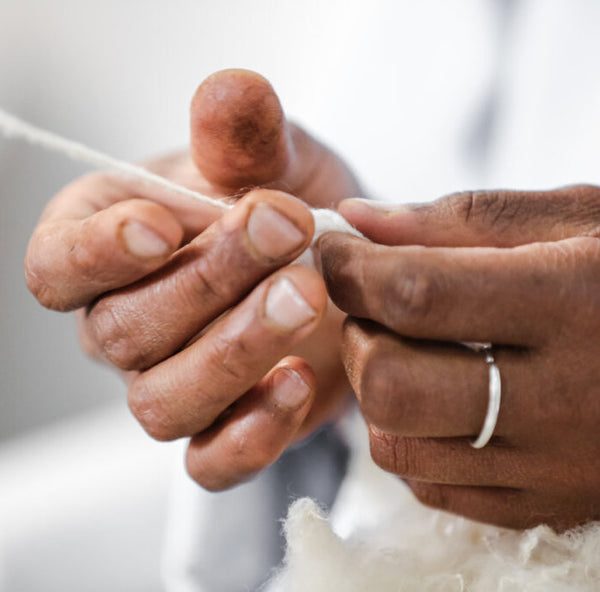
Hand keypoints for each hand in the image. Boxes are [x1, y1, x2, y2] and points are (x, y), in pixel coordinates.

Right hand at [25, 69, 360, 489]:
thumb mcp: (272, 158)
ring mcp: (171, 385)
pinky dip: (250, 434)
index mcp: (108, 250)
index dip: (97, 252)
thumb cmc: (287, 205)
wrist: (337, 264)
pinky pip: (211, 462)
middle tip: (287, 230)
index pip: (57, 267)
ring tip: (306, 297)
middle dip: (206, 282)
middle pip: (124, 332)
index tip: (164, 222)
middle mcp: (126, 325)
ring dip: (233, 353)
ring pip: (163, 403)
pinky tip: (300, 384)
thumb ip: (245, 135)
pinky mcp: (224, 427)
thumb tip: (232, 93)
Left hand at [317, 185, 599, 529]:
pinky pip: (434, 485)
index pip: (416, 293)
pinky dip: (411, 438)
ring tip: (405, 350)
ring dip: (375, 390)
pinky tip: (438, 400)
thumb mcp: (577, 219)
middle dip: (357, 334)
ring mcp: (556, 466)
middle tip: (372, 305)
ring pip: (398, 445)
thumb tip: (359, 221)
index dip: (350, 269)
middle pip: (392, 382)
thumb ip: (461, 218)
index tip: (333, 251)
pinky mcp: (548, 506)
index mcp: (574, 302)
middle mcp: (566, 398)